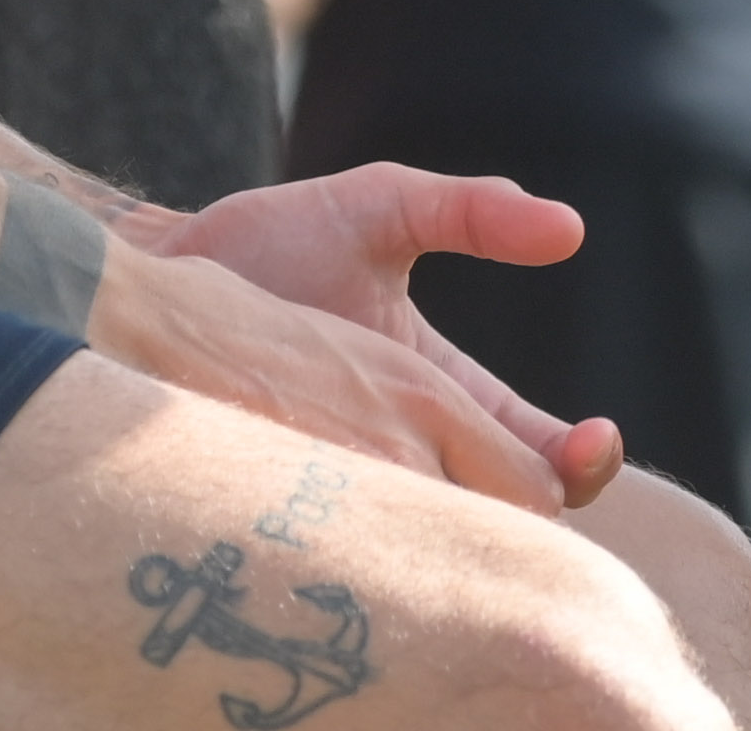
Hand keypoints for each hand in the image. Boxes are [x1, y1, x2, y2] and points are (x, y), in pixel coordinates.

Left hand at [83, 228, 582, 514]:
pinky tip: (390, 525)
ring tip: (478, 518)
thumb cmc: (269, 240)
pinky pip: (356, 544)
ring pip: (434, 544)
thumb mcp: (383, 205)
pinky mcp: (298, 506)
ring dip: (470, 536)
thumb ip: (472, 209)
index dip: (580, 458)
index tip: (592, 440)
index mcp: (441, 393)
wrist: (158, 276)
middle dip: (542, 518)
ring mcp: (355, 484)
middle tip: (544, 499)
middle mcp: (407, 451)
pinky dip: (386, 543)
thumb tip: (571, 228)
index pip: (536, 454)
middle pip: (503, 518)